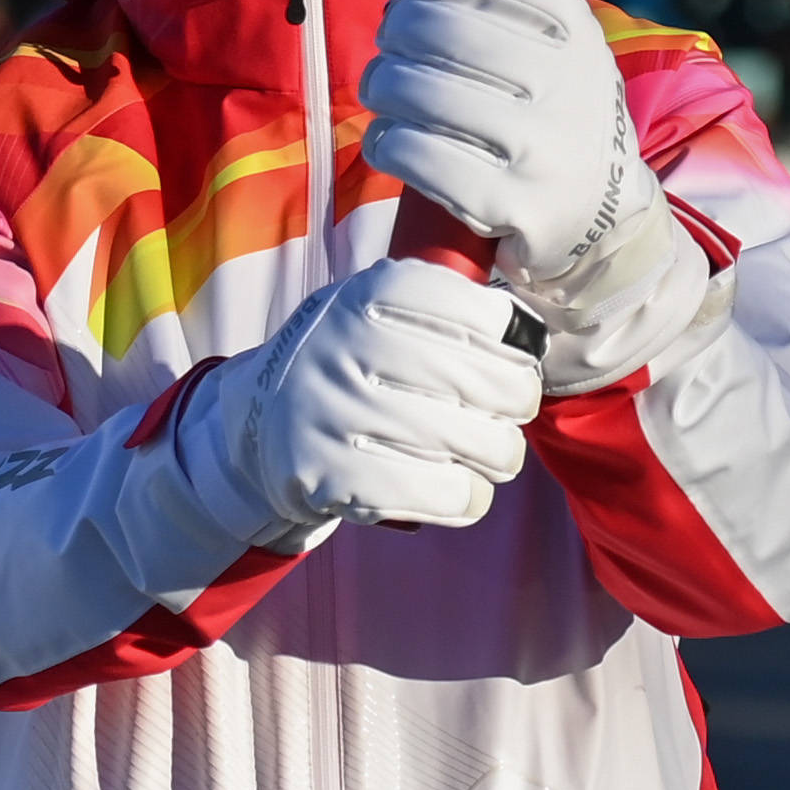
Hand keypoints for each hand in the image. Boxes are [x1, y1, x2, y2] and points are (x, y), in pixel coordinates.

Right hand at [182, 255, 541, 535]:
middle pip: (493, 384)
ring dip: (498, 454)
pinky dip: (469, 497)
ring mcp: (343, 412)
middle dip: (519, 401)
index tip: (519, 355)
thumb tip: (529, 332)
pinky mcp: (337, 476)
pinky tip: (464, 487)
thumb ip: (445, 302)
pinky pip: (446, 495)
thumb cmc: (351, 359)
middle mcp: (355, 343)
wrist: (260, 420)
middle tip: (512, 407)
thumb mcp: (380, 304)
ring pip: (480, 445)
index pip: (485, 315)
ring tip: (487, 450)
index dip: (518, 343)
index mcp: (375, 291)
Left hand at [361, 0, 666, 290]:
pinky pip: (421, 156)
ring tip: (379, 90)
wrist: (603, 219)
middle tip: (388, 41)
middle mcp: (567, 83)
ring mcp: (543, 146)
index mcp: (577, 33)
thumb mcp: (562, 52)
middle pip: (446, 29)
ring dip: (381, 84)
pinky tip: (385, 140)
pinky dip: (386, 141)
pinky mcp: (514, 204)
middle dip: (397, 28)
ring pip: (423, 92)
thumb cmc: (557, 118)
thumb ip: (511, 8)